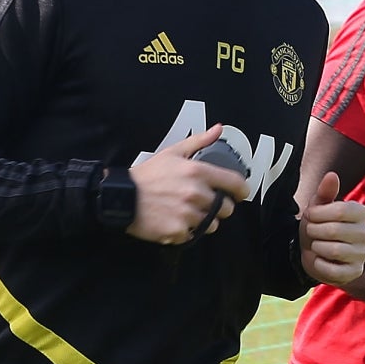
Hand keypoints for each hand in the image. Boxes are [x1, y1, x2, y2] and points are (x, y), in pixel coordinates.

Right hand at [127, 126, 249, 243]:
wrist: (122, 197)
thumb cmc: (147, 175)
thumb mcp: (172, 152)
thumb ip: (199, 141)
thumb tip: (218, 129)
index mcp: (197, 172)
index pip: (234, 183)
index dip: (242, 190)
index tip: (240, 193)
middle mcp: (195, 194)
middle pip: (226, 208)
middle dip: (218, 207)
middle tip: (203, 203)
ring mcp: (187, 214)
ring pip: (212, 224)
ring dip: (203, 220)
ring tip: (186, 212)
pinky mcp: (178, 231)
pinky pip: (193, 234)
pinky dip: (186, 231)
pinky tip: (174, 220)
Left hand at [298, 172, 364, 285]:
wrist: (313, 253)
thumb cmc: (318, 226)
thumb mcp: (318, 207)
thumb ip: (325, 192)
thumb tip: (332, 175)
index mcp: (360, 213)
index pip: (341, 211)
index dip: (318, 214)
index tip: (310, 215)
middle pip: (334, 230)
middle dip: (314, 231)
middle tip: (311, 232)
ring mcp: (362, 254)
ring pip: (333, 250)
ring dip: (316, 248)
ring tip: (317, 245)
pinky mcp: (355, 272)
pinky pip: (333, 270)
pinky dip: (319, 265)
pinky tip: (320, 260)